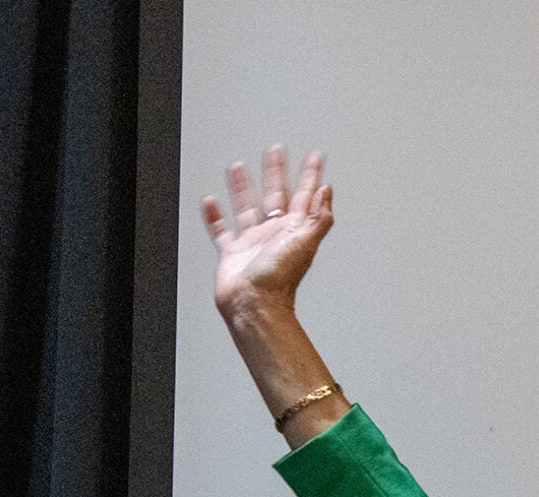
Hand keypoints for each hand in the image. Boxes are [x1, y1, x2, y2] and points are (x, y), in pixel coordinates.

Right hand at [201, 145, 333, 320]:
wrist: (253, 304)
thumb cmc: (277, 279)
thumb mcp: (304, 243)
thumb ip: (317, 218)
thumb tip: (328, 192)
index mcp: (293, 230)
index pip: (303, 195)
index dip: (309, 175)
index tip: (315, 157)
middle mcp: (274, 234)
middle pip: (274, 195)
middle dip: (275, 172)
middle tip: (275, 151)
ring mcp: (252, 243)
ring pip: (246, 207)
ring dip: (243, 187)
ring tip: (238, 166)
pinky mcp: (232, 254)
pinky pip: (221, 230)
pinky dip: (215, 216)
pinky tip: (211, 202)